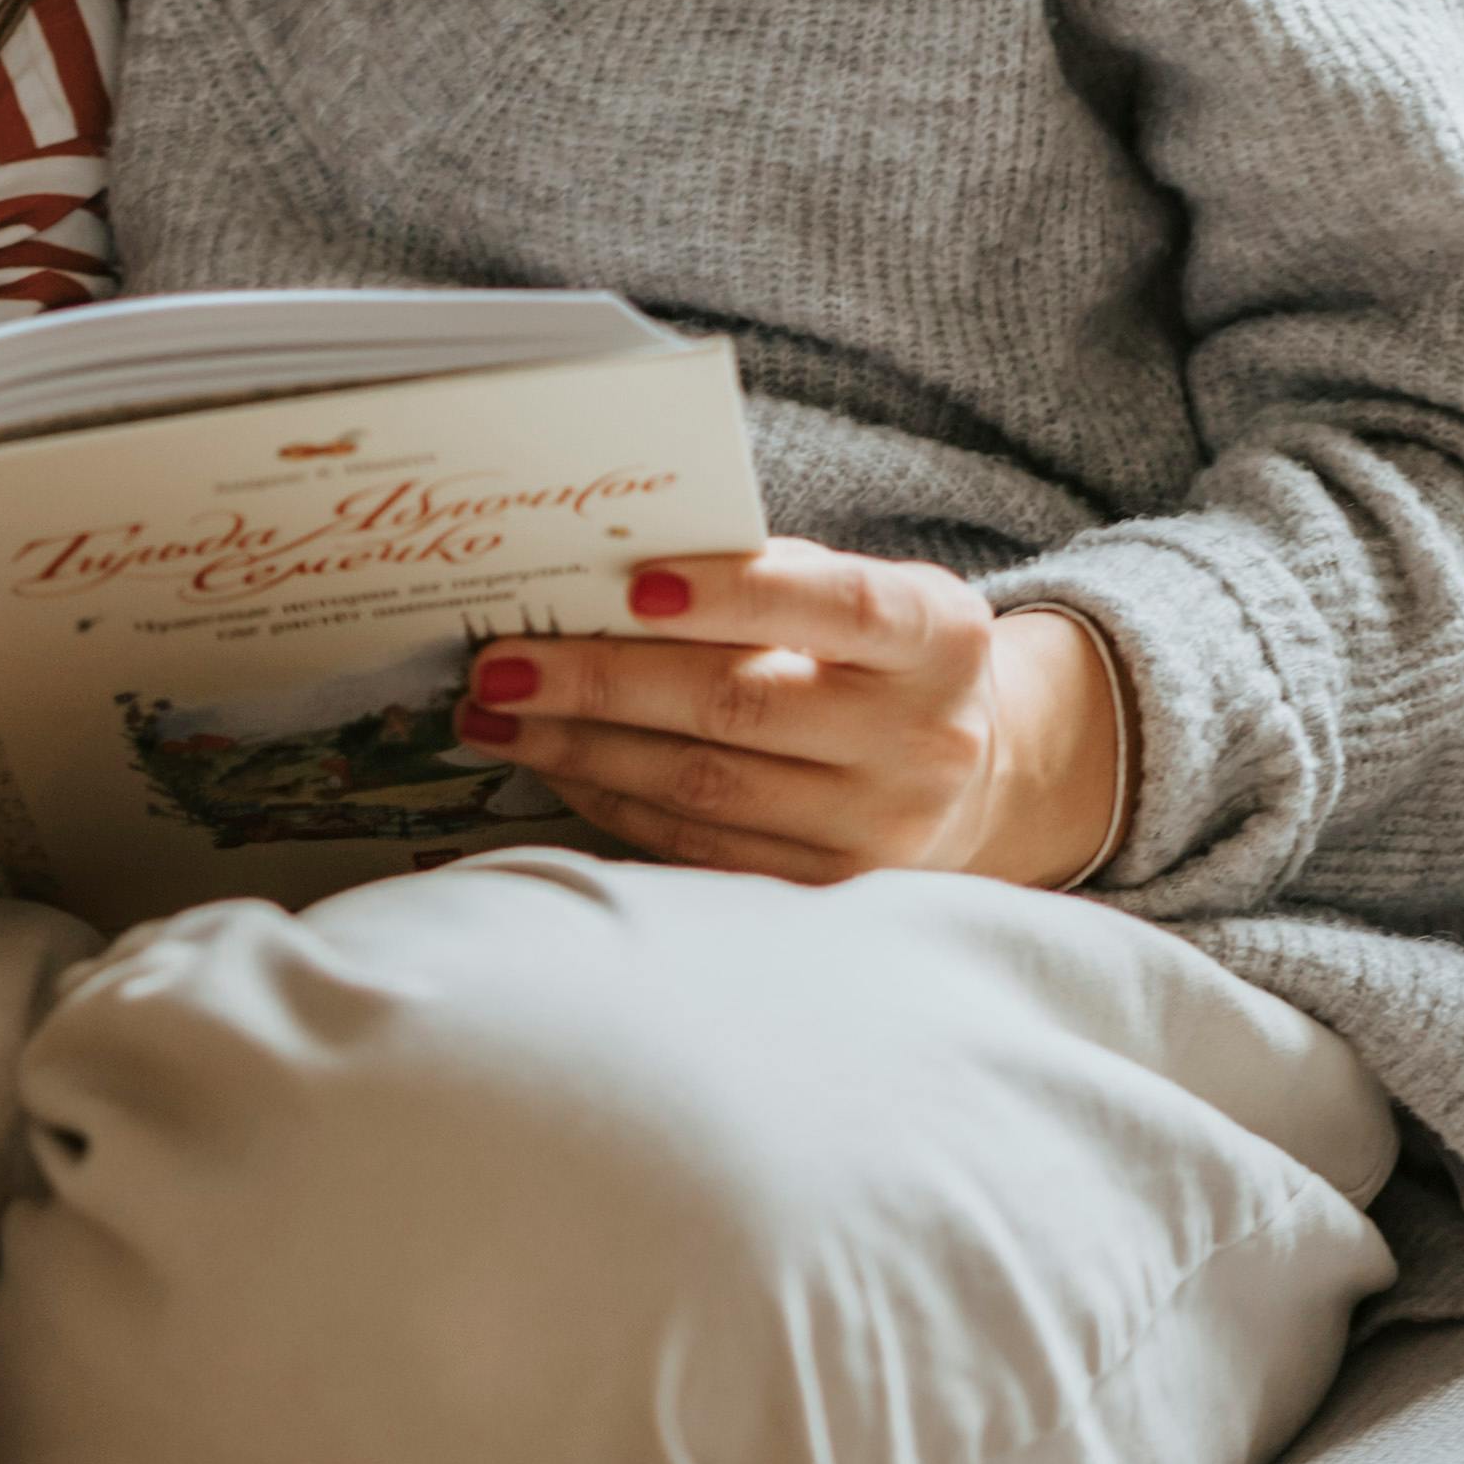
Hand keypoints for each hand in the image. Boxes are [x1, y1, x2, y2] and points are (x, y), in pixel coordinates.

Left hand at [460, 546, 1127, 889]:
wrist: (967, 773)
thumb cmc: (879, 659)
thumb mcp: (862, 596)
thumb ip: (766, 578)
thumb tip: (605, 573)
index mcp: (939, 638)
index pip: (837, 607)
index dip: (733, 594)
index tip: (630, 582)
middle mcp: (922, 739)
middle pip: (741, 707)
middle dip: (603, 682)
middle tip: (500, 664)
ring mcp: (878, 827)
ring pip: (704, 787)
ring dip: (582, 748)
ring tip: (497, 716)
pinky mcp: (828, 890)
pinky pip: (697, 843)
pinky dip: (612, 799)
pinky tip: (554, 763)